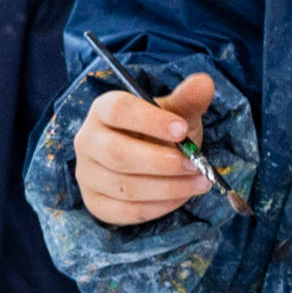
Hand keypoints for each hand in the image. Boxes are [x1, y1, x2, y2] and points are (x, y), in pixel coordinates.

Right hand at [73, 70, 218, 227]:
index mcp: (103, 110)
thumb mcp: (178, 111)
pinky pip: (127, 210)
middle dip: (162, 162)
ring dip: (168, 187)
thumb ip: (189, 99)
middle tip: (196, 165)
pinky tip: (182, 197)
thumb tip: (204, 82)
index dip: (149, 120)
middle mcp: (88, 141)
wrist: (153, 157)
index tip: (182, 130)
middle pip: (117, 154)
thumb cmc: (164, 130)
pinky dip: (160, 206)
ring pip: (125, 186)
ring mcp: (87, 174)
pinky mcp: (96, 202)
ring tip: (201, 181)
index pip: (117, 110)